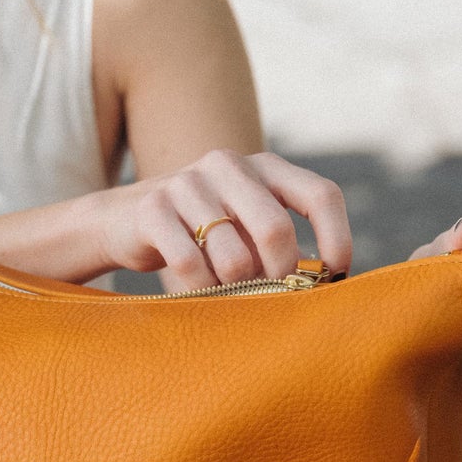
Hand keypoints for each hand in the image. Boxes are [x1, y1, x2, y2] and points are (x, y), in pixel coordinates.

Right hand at [102, 150, 350, 294]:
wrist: (125, 219)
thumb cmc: (205, 233)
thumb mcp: (248, 228)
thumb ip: (284, 247)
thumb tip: (327, 288)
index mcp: (264, 166)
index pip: (320, 194)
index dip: (337, 238)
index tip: (334, 276)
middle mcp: (229, 164)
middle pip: (275, 228)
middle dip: (279, 274)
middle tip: (273, 296)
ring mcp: (188, 182)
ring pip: (233, 257)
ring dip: (234, 288)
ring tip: (226, 290)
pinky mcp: (153, 206)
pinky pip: (190, 265)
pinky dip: (200, 289)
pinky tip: (197, 290)